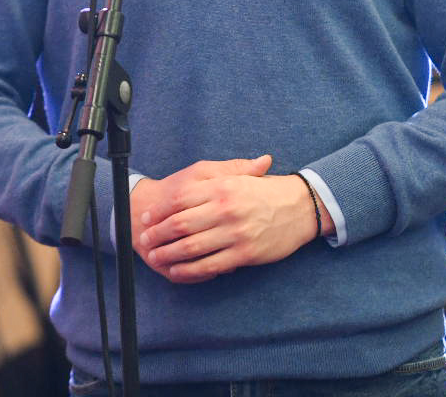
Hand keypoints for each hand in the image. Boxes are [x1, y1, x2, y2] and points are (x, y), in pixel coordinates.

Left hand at [130, 155, 322, 282]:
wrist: (301, 207)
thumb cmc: (267, 191)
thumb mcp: (241, 175)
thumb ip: (213, 176)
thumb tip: (183, 186)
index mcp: (222, 186)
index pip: (179, 199)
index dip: (158, 211)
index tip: (146, 218)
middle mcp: (225, 208)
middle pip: (179, 224)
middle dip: (157, 235)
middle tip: (145, 240)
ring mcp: (234, 233)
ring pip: (190, 248)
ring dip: (167, 255)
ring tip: (155, 257)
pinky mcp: (243, 254)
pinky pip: (209, 266)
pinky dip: (188, 271)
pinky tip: (177, 271)